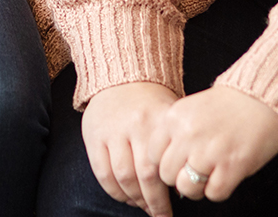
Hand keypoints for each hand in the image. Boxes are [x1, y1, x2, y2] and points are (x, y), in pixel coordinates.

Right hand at [81, 82, 178, 215]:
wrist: (121, 75)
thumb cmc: (151, 100)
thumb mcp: (169, 113)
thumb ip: (174, 144)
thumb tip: (183, 180)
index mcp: (157, 120)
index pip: (163, 167)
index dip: (167, 194)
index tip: (173, 208)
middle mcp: (134, 126)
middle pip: (144, 177)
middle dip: (153, 203)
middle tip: (160, 215)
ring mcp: (112, 132)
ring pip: (122, 178)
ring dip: (134, 200)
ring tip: (143, 207)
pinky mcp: (93, 136)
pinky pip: (103, 173)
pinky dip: (115, 191)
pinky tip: (126, 197)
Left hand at [151, 86, 277, 202]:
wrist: (262, 97)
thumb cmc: (230, 104)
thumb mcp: (192, 108)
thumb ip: (176, 133)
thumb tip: (166, 164)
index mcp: (175, 117)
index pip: (152, 154)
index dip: (164, 162)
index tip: (176, 162)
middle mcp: (188, 135)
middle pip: (167, 175)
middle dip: (179, 177)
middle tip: (195, 170)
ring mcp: (209, 152)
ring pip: (186, 189)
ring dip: (197, 188)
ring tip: (209, 175)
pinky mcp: (231, 167)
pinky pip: (213, 194)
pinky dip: (219, 189)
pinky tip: (226, 174)